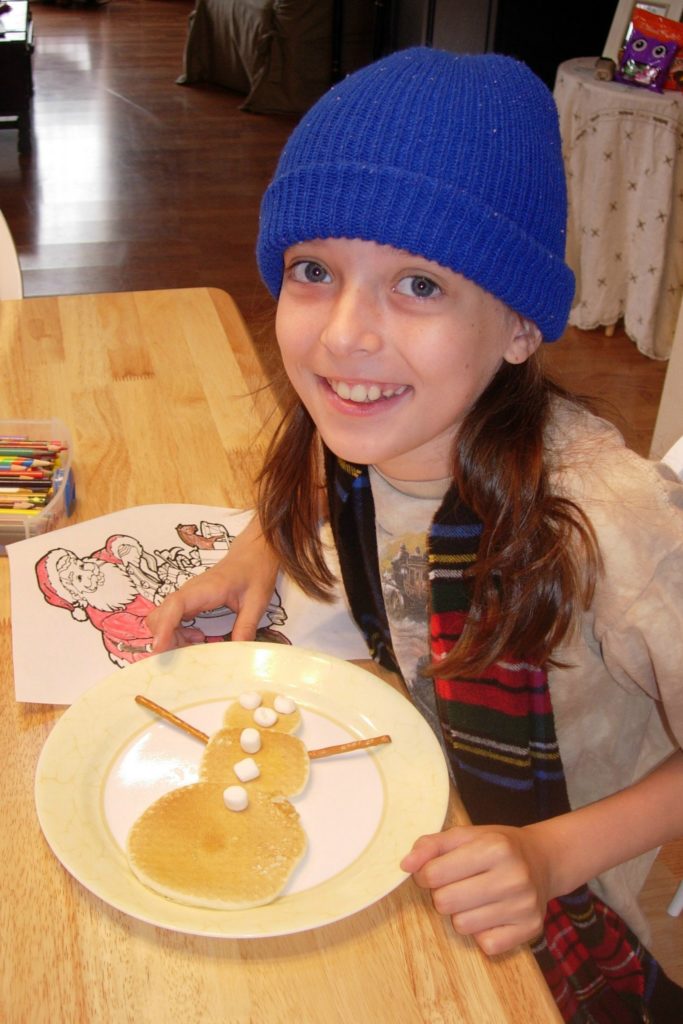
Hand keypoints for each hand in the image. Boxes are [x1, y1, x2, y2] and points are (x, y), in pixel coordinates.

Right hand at [146, 517, 279, 651]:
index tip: (159, 647)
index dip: (164, 627)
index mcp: (205, 589)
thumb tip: (238, 652)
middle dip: (166, 638)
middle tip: (187, 655)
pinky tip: (198, 637)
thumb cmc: (254, 573)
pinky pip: (172, 619)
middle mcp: (189, 592)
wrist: (253, 555)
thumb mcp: (256, 602)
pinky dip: (177, 632)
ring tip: (197, 645)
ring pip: (162, 619)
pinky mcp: (189, 601)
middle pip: (161, 616)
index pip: (176, 605)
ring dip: (171, 637)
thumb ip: (246, 626)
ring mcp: (187, 596)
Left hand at [400, 824, 551, 954]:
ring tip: (476, 897)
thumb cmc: (497, 847)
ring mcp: (524, 906)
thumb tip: (405, 865)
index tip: (434, 871)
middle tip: (457, 884)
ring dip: (461, 914)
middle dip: (443, 894)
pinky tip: (492, 913)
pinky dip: (482, 933)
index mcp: (494, 848)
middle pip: (445, 902)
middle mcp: (513, 877)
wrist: (543, 860)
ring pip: (463, 926)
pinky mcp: (530, 930)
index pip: (434, 874)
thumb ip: (431, 845)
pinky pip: (486, 945)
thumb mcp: (465, 835)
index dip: (426, 874)